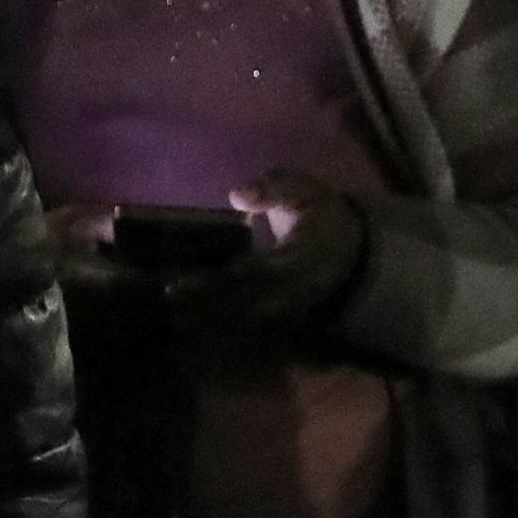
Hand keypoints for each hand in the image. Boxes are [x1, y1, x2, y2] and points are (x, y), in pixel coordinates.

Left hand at [170, 169, 371, 325]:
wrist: (352, 255)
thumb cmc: (319, 216)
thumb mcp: (305, 192)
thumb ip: (274, 188)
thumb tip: (238, 195)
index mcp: (299, 257)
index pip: (257, 272)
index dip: (220, 279)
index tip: (184, 282)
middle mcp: (291, 291)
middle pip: (243, 302)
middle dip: (203, 303)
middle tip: (165, 297)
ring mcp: (286, 311)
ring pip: (243, 321)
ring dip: (205, 319)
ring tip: (168, 314)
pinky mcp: (281, 321)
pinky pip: (246, 329)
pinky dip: (216, 327)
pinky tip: (187, 324)